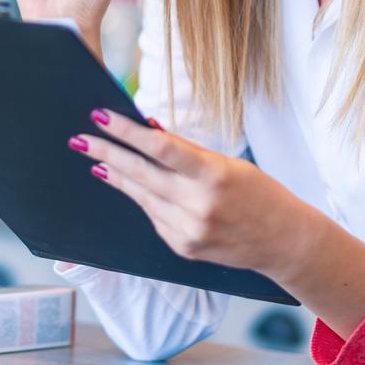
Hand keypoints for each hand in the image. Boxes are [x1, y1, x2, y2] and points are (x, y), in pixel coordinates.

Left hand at [68, 109, 307, 276]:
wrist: (284, 241)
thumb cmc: (259, 194)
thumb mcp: (229, 164)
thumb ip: (186, 151)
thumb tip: (146, 128)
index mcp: (214, 177)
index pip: (160, 148)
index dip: (126, 131)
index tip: (101, 116)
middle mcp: (198, 206)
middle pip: (141, 174)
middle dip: (106, 153)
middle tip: (80, 138)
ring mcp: (189, 231)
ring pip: (141, 196)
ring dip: (115, 176)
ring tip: (95, 158)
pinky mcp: (183, 248)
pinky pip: (154, 217)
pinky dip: (141, 198)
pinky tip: (126, 183)